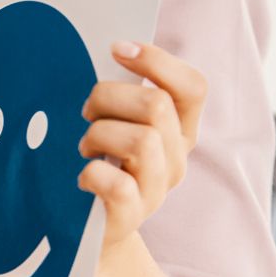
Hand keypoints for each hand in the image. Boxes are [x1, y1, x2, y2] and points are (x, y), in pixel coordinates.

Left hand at [79, 41, 205, 246]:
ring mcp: (157, 188)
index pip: (192, 87)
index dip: (158, 61)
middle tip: (87, 113)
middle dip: (109, 97)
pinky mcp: (132, 214)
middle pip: (157, 105)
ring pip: (141, 140)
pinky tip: (83, 176)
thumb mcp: (118, 123)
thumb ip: (123, 94)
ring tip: (86, 147)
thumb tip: (111, 49)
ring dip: (99, 134)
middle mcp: (176, 157)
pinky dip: (93, 174)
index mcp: (179, 129)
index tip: (117, 49)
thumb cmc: (102, 162)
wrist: (90, 228)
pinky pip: (118, 184)